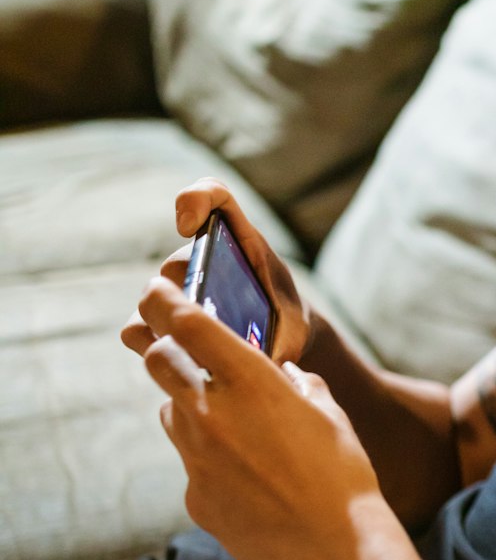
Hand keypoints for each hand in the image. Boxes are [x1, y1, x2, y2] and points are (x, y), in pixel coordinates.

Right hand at [121, 177, 310, 367]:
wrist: (274, 342)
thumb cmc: (284, 322)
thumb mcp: (296, 325)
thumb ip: (280, 336)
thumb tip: (265, 361)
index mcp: (235, 240)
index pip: (209, 195)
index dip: (193, 201)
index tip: (187, 228)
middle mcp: (197, 259)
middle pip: (174, 265)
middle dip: (186, 290)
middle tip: (205, 318)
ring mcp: (175, 290)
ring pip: (151, 299)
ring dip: (167, 324)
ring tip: (191, 349)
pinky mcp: (159, 322)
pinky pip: (136, 329)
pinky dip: (150, 345)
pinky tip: (176, 364)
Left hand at [138, 276, 386, 559]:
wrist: (336, 546)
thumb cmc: (343, 473)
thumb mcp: (328, 412)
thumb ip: (297, 384)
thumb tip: (283, 375)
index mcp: (250, 381)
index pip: (186, 322)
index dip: (163, 299)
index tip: (155, 291)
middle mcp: (212, 414)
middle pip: (158, 362)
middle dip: (164, 350)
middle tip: (180, 352)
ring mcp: (197, 458)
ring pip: (172, 415)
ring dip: (190, 409)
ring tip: (231, 426)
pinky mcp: (195, 497)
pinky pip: (194, 466)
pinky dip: (213, 463)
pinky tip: (251, 481)